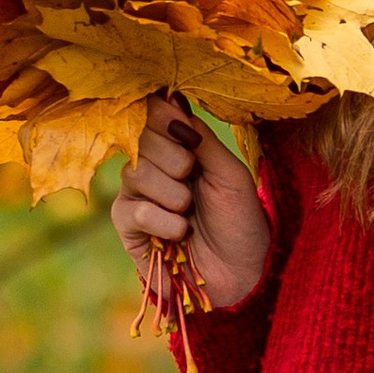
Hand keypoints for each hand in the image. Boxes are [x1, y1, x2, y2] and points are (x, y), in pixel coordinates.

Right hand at [112, 100, 273, 312]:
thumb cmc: (241, 221)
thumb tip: (173, 99)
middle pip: (139, 140)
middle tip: (194, 180)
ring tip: (190, 211)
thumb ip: (202, 138)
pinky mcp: (129, 229)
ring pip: (135, 174)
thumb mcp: (231, 173)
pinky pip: (135, 211)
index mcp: (177, 148)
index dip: (162, 116)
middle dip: (175, 160)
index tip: (185, 130)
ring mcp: (137, 197)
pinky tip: (182, 233)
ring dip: (174, 194)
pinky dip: (165, 222)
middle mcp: (151, 167)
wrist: (244, 272)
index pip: (151, 115)